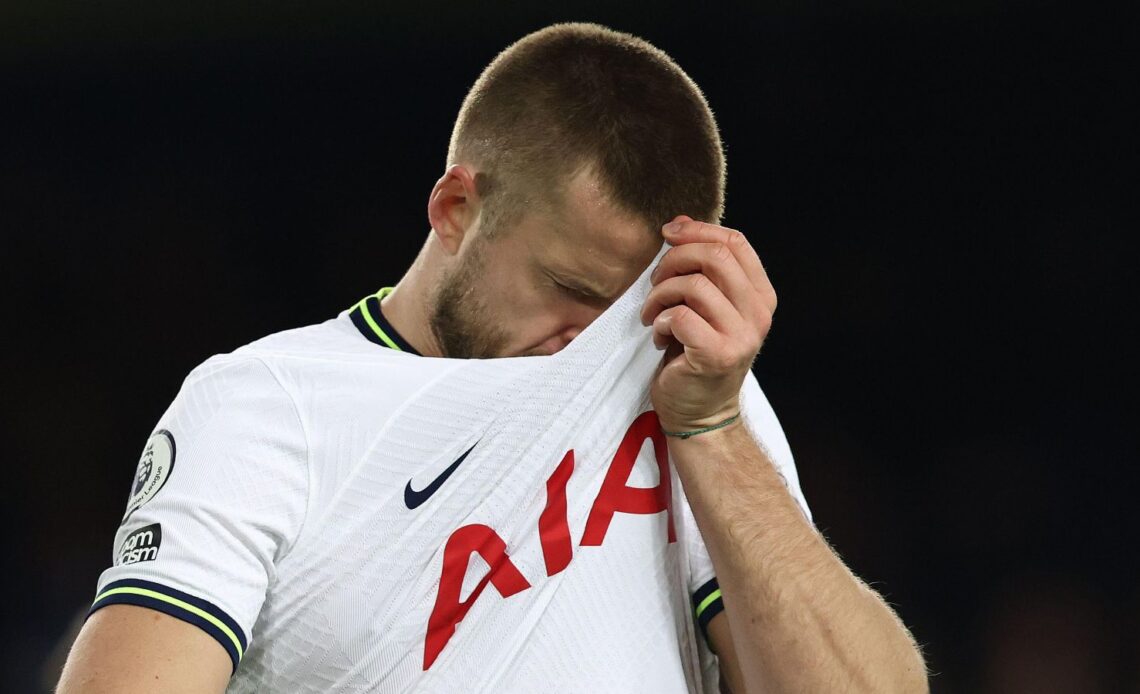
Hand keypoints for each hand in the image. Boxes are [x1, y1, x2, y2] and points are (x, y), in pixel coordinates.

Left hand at [640, 215, 776, 432]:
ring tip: (652, 315)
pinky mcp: (718, 355)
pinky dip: (660, 321)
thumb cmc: (696, 355)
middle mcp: (758, 314)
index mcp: (760, 296)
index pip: (735, 242)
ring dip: (660, 295)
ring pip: (693, 285)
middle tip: (655, 283)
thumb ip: (699, 267)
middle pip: (714, 257)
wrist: (700, 413)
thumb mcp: (704, 306)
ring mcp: (742, 335)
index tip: (667, 234)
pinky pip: (680, 316)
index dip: (697, 230)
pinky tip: (660, 336)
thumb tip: (679, 222)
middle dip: (673, 261)